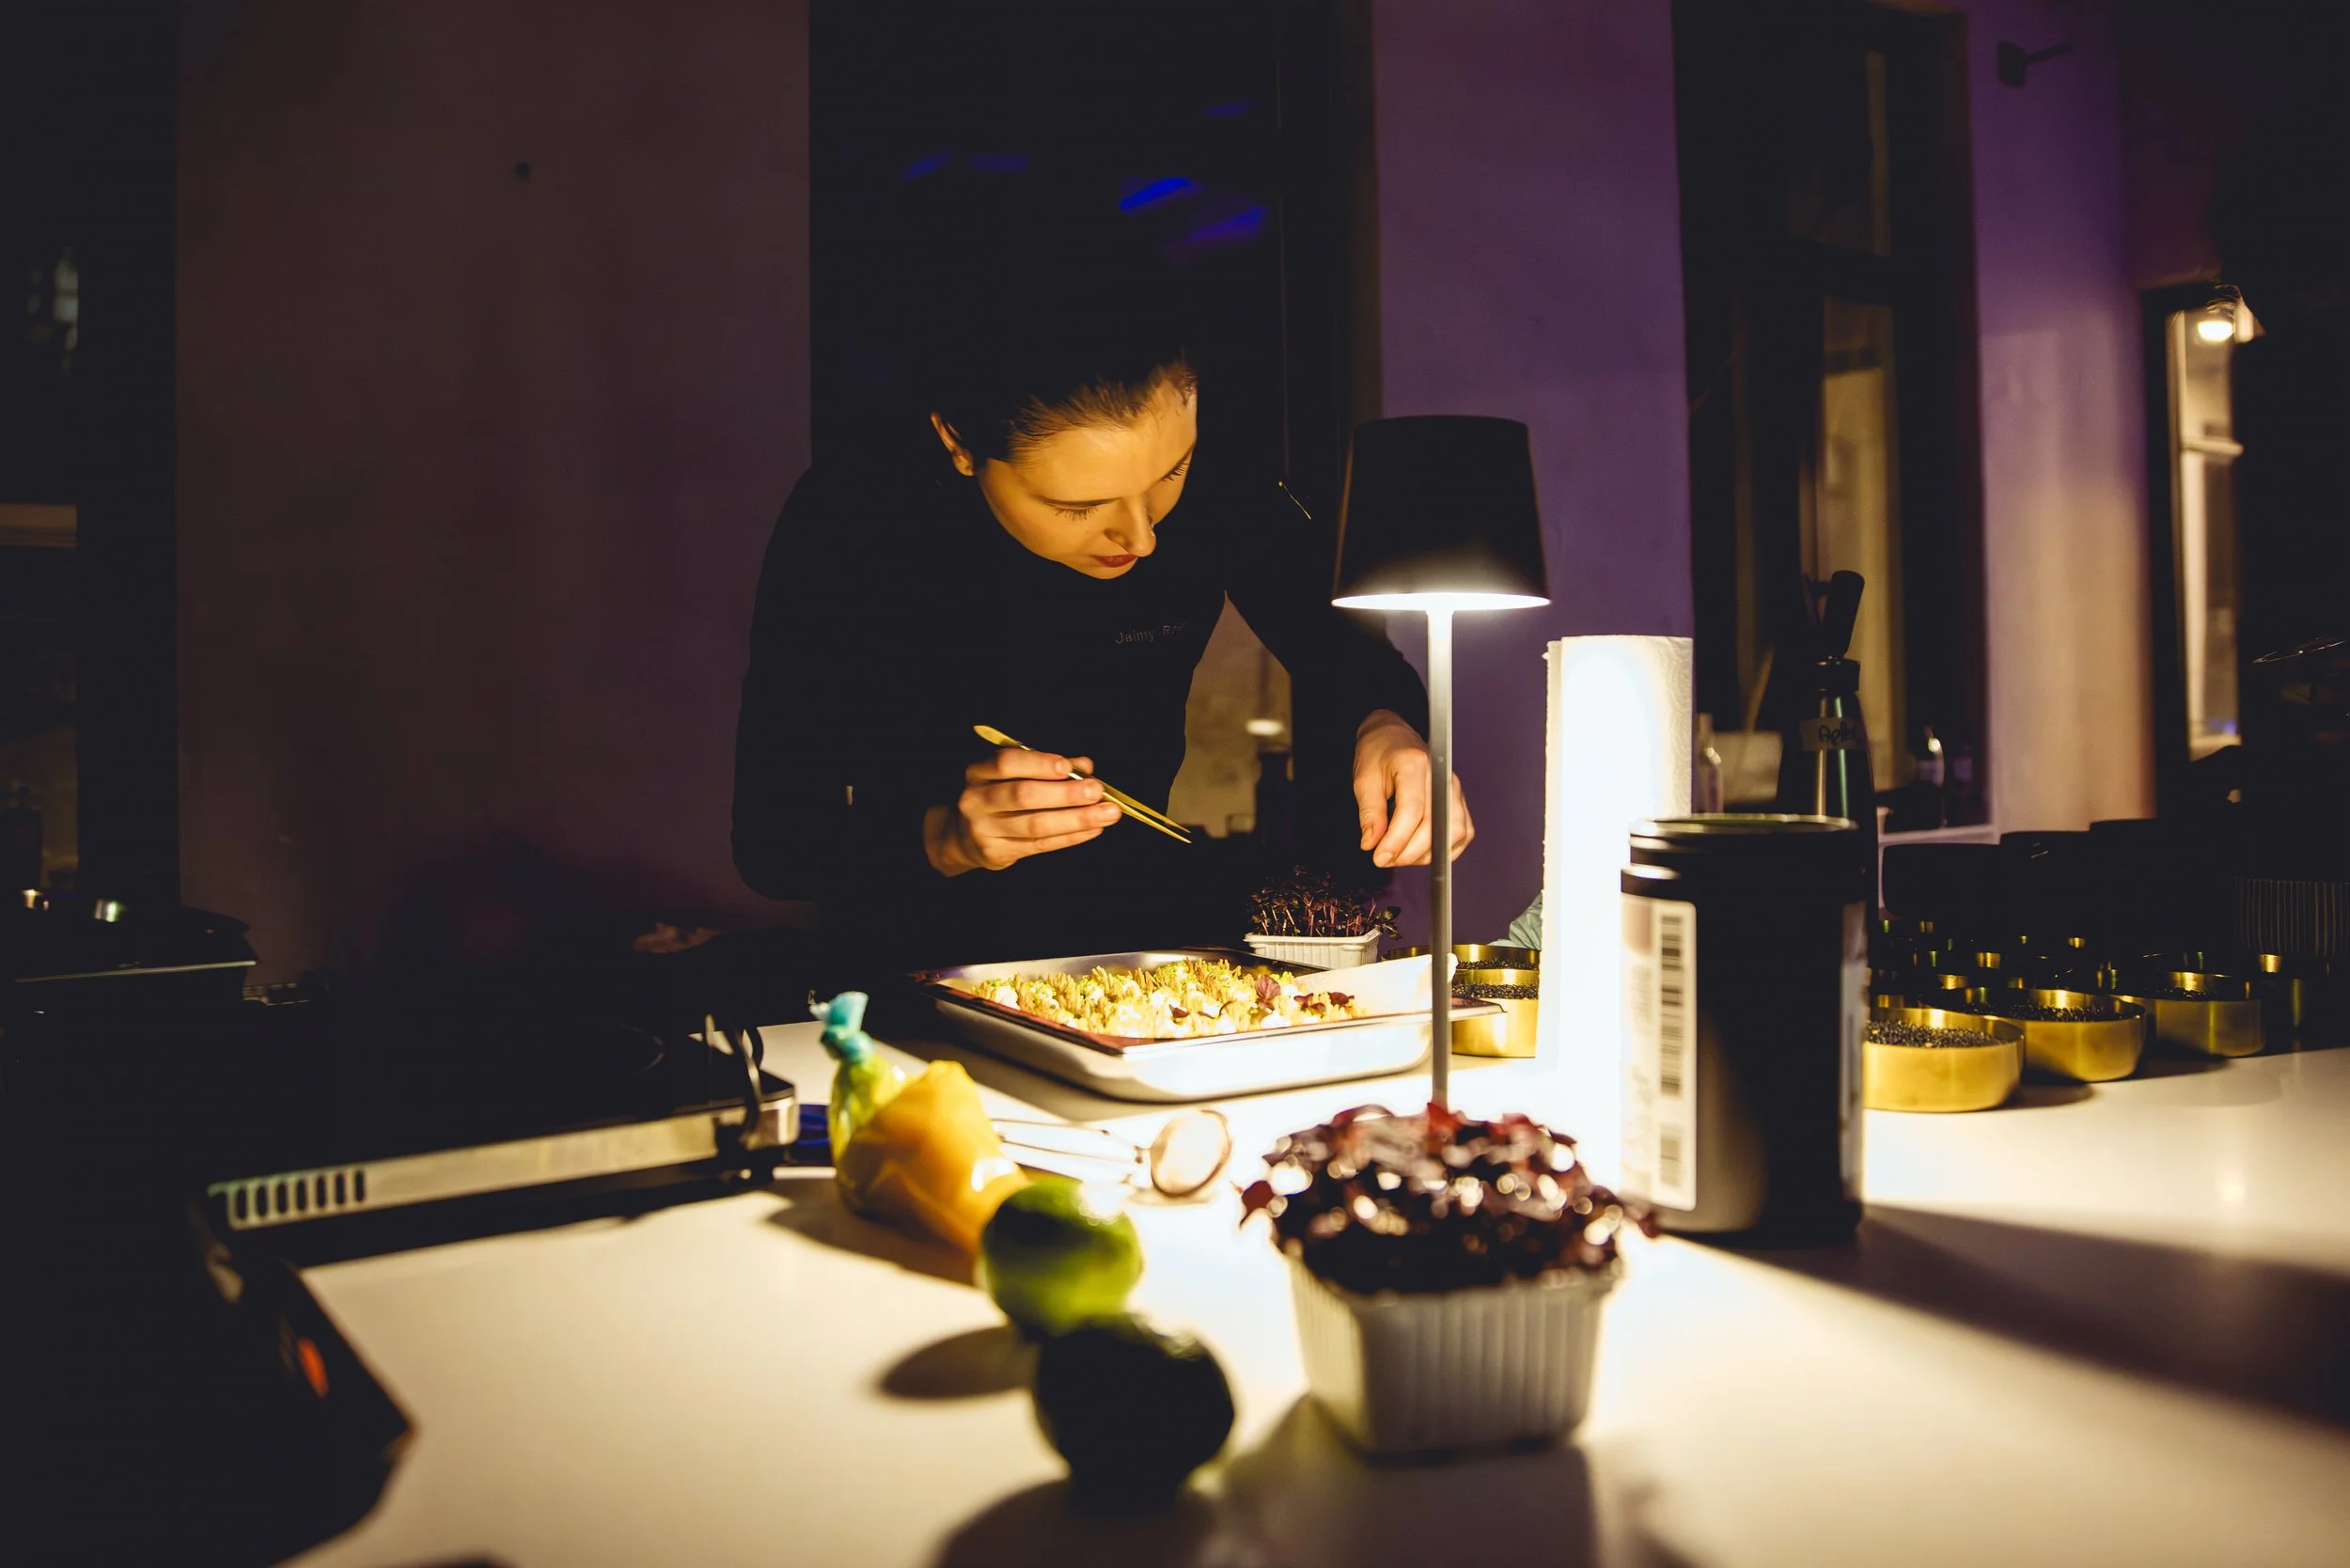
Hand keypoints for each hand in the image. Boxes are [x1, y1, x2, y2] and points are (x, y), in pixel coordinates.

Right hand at [924, 748, 1120, 876]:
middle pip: (1023, 795)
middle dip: (1065, 793)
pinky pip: (1040, 845)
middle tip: (1097, 791)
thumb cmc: (999, 796)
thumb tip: (1085, 766)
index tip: (1068, 767)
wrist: (964, 836)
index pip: (1006, 763)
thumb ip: (1048, 767)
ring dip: (1076, 819)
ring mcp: (984, 829)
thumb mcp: (1014, 775)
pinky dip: (1071, 837)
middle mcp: (976, 800)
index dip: (1038, 763)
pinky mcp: (997, 853)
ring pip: (1036, 824)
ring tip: (1107, 813)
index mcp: (979, 772)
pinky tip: (1094, 829)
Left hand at [1352, 710, 1472, 867]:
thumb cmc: (1379, 753)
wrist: (1393, 737)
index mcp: (1415, 765)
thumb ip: (1370, 813)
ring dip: (1426, 854)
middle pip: (1436, 826)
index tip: (1380, 857)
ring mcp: (1454, 789)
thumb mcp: (1364, 780)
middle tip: (1385, 858)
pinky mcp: (1459, 801)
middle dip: (1409, 852)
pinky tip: (1421, 850)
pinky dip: (1444, 849)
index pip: (1413, 812)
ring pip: (1453, 833)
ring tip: (1400, 853)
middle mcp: (1441, 776)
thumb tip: (1372, 844)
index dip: (1396, 841)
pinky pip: (1462, 834)